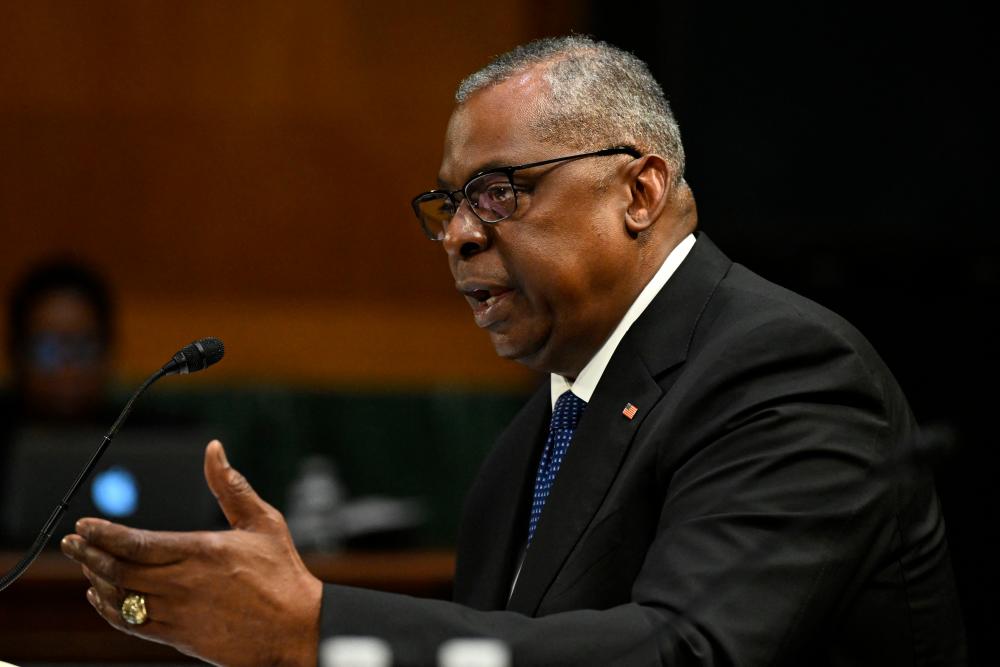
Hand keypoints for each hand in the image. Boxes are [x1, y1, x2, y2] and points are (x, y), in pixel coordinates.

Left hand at [60, 440, 321, 666]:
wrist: (296, 629)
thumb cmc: (283, 574)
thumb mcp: (263, 522)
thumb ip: (231, 486)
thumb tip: (214, 450)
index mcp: (201, 551)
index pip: (136, 542)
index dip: (103, 534)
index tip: (84, 526)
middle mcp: (183, 582)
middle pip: (120, 569)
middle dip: (88, 554)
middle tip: (71, 543)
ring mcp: (178, 612)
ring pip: (120, 597)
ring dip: (97, 579)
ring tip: (86, 565)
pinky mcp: (178, 636)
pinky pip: (131, 623)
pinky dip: (110, 609)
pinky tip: (102, 597)